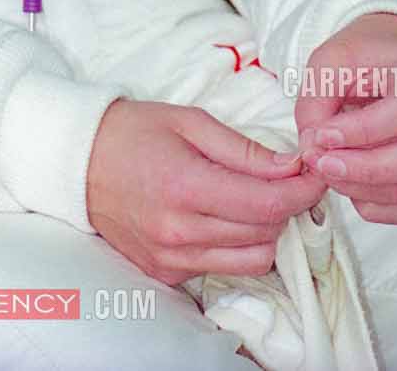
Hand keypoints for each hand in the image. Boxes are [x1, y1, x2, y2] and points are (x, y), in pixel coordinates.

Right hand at [86, 97, 327, 286]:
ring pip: (252, 261)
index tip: (318, 174)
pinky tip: (224, 218)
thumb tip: (292, 167)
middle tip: (286, 179)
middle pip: (265, 234)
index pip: (267, 203)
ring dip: (265, 232)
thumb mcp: (190, 122)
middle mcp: (180, 232)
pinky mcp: (166, 275)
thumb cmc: (134, 132)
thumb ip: (244, 149)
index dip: (303, 191)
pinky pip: (222, 269)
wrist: (78, 163)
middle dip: (286, 207)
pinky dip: (235, 247)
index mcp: (187, 186)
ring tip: (255, 200)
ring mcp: (172, 259)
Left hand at [294, 13, 396, 223]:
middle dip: (364, 170)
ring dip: (362, 188)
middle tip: (322, 163)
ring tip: (326, 168)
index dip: (362, 132)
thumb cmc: (364, 53)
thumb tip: (311, 148)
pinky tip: (347, 185)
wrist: (391, 51)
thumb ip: (316, 102)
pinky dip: (375, 206)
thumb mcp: (329, 61)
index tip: (322, 135)